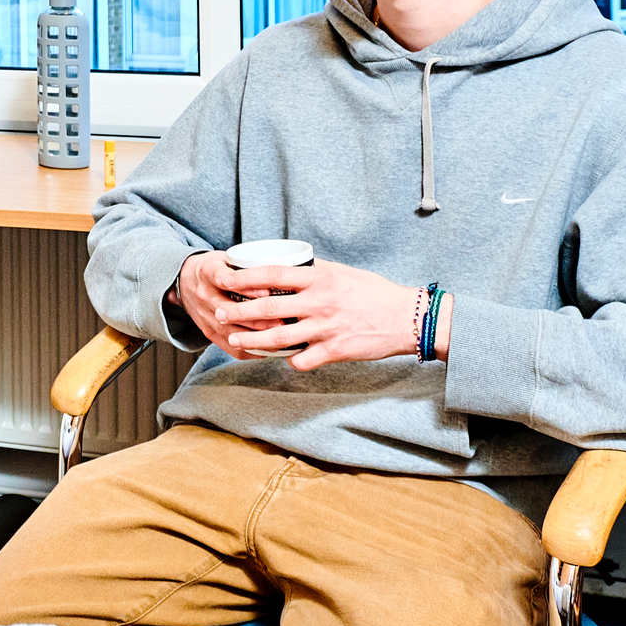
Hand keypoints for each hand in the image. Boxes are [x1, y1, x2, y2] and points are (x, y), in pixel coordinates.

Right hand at [169, 250, 293, 360]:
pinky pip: (227, 346)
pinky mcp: (207, 331)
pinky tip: (267, 349)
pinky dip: (249, 349)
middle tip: (282, 323)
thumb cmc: (215, 269)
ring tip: (278, 339)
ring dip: (254, 337)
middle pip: (227, 310)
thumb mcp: (226, 258)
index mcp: (207, 272)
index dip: (245, 287)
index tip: (266, 292)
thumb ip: (248, 266)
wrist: (184, 282)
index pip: (223, 278)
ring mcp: (203, 315)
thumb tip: (287, 268)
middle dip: (256, 319)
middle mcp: (203, 295)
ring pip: (229, 331)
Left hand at [221, 258, 426, 370]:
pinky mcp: (335, 351)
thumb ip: (316, 271)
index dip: (244, 277)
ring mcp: (326, 328)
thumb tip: (292, 264)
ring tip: (235, 339)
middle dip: (237, 311)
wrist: (407, 318)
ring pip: (278, 337)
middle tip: (218, 313)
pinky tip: (281, 360)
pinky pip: (302, 360)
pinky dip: (289, 361)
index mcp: (319, 279)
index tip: (224, 279)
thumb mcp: (343, 273)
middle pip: (267, 307)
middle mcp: (319, 302)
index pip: (272, 274)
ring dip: (252, 340)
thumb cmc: (375, 293)